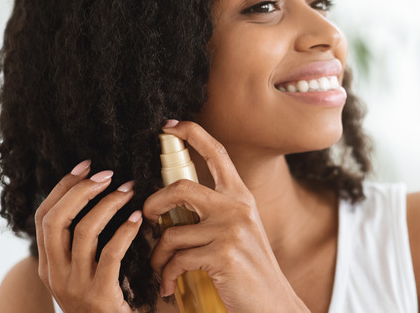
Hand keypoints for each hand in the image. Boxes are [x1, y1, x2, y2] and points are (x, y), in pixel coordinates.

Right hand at [35, 160, 141, 312]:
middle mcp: (55, 274)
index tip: (85, 165)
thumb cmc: (106, 298)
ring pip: (84, 232)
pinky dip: (125, 230)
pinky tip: (138, 218)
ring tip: (129, 190)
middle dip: (81, 190)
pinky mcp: (100, 294)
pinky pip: (111, 253)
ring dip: (108, 204)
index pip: (44, 217)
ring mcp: (75, 285)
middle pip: (56, 219)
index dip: (63, 187)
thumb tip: (99, 196)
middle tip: (108, 174)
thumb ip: (83, 243)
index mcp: (47, 265)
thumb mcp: (83, 271)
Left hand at [143, 120, 308, 311]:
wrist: (272, 304)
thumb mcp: (239, 232)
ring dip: (157, 256)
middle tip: (147, 218)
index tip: (169, 126)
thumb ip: (214, 214)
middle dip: (153, 203)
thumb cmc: (248, 271)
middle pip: (181, 188)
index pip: (217, 153)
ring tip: (159, 269)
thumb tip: (171, 208)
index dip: (192, 133)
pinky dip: (166, 275)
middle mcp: (238, 207)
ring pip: (171, 233)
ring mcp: (231, 231)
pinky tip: (169, 285)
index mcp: (241, 197)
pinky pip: (177, 260)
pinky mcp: (222, 255)